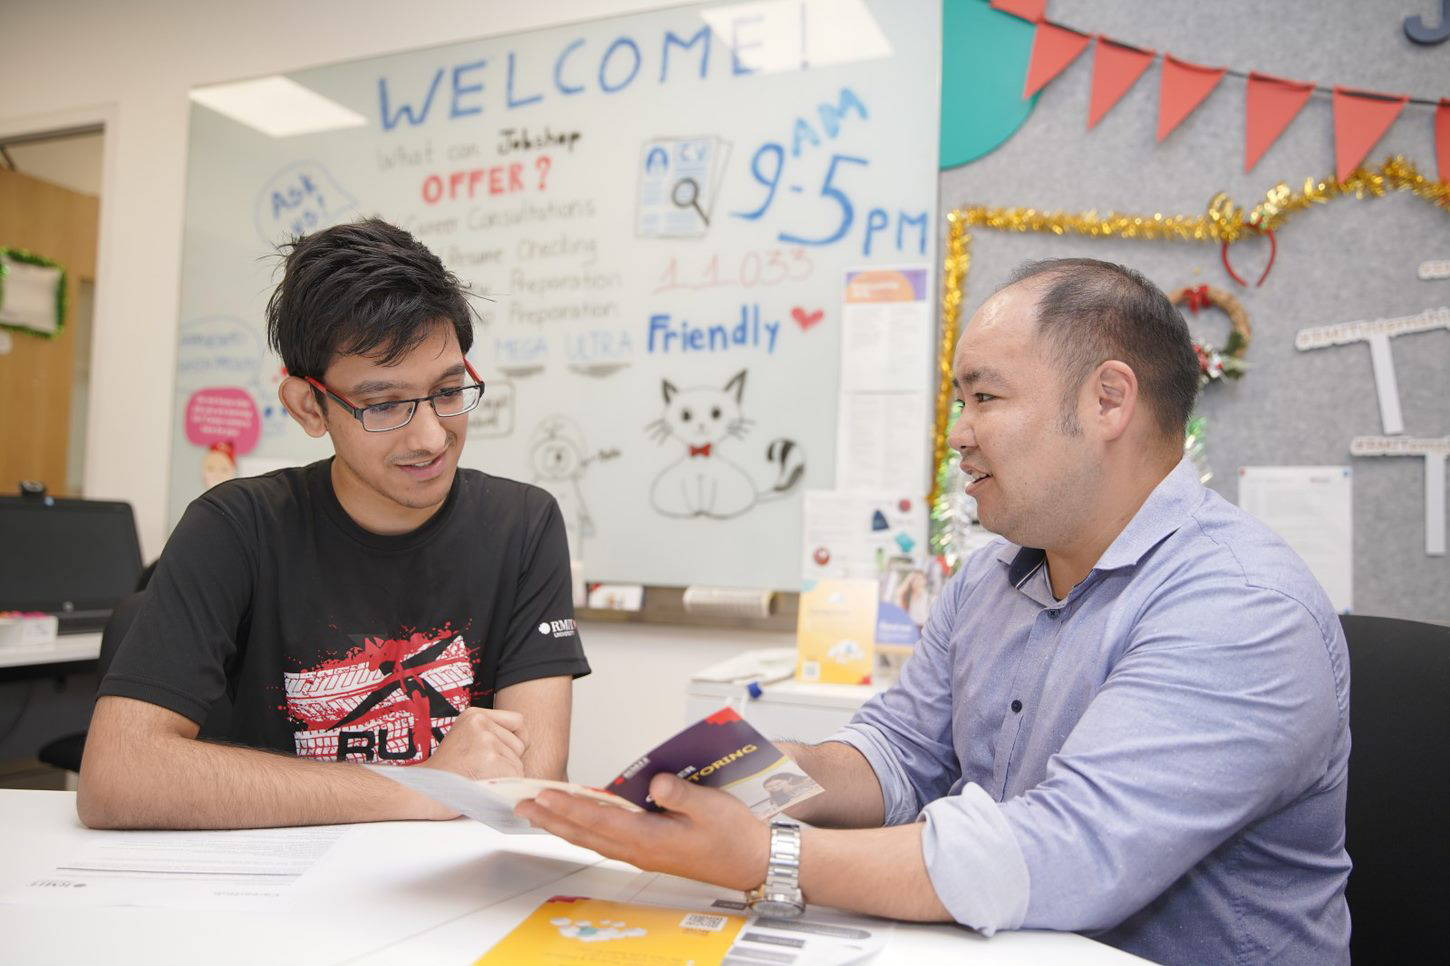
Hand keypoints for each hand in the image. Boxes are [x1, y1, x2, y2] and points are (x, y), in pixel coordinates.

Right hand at [426, 707, 527, 779]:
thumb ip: (491, 733)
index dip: (516, 740)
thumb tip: (524, 742)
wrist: (423, 790)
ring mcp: (485, 740)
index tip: (504, 754)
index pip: (518, 721)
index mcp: (474, 715)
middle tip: (482, 770)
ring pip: (518, 763)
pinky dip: (504, 786)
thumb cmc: (446, 771)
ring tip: (479, 778)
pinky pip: (514, 775)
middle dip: (508, 762)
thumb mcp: (465, 738)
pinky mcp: (490, 759)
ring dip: (504, 776)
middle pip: (519, 745)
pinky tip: (484, 785)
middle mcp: (481, 722)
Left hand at [517, 772, 769, 890]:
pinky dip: (586, 829)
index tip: (543, 797)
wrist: (753, 862)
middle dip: (553, 819)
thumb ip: (679, 793)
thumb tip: (654, 782)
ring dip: (564, 825)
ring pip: (593, 839)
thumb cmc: (735, 835)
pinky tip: (579, 823)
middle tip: (524, 806)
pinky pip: (608, 841)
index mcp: (651, 839)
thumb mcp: (711, 806)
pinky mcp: (650, 852)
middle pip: (586, 833)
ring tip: (541, 813)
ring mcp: (644, 854)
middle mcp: (641, 851)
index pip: (599, 820)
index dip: (568, 807)